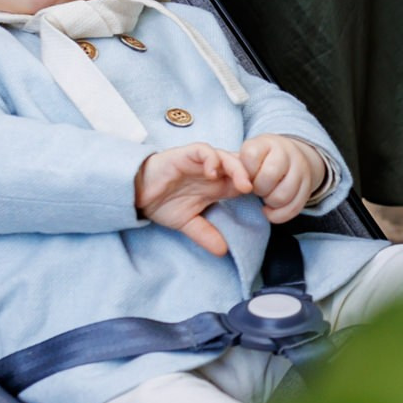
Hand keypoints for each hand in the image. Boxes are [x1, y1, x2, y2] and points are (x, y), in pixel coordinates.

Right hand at [135, 142, 251, 255]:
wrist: (136, 192)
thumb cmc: (162, 203)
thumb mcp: (187, 224)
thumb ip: (205, 235)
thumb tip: (223, 252)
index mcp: (217, 186)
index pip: (245, 182)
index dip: (258, 190)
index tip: (266, 204)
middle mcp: (213, 172)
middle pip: (242, 167)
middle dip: (254, 178)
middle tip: (260, 194)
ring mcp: (201, 162)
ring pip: (228, 156)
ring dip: (238, 169)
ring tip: (243, 184)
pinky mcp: (186, 154)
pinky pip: (204, 150)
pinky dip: (212, 159)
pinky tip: (213, 173)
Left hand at [239, 134, 326, 224]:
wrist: (292, 157)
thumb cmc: (262, 161)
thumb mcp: (249, 155)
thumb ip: (239, 167)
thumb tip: (240, 185)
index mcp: (267, 143)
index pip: (251, 156)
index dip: (245, 172)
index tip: (247, 176)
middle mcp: (286, 153)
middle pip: (268, 176)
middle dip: (258, 188)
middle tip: (256, 188)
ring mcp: (300, 170)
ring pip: (281, 196)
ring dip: (269, 202)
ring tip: (266, 197)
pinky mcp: (307, 187)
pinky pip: (293, 209)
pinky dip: (278, 215)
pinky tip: (271, 209)